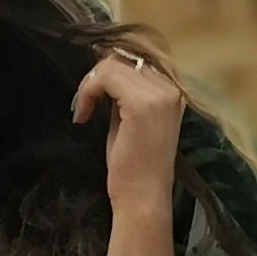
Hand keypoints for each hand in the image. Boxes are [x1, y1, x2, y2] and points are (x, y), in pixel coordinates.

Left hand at [69, 47, 185, 213]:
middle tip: (84, 103)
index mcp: (172, 91)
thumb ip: (125, 94)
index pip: (136, 59)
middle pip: (123, 57)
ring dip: (90, 84)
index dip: (109, 71)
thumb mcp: (131, 120)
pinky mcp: (141, 104)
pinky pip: (105, 78)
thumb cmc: (135, 166)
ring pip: (112, 65)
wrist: (143, 198)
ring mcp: (159, 95)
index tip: (93, 95)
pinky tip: (83, 115)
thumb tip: (104, 69)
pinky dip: (88, 92)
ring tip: (83, 109)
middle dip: (97, 76)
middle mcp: (170, 88)